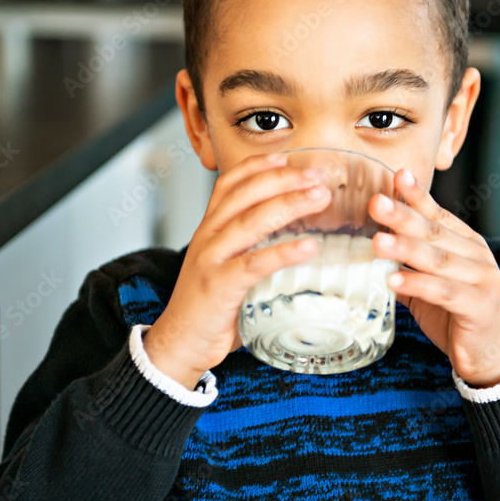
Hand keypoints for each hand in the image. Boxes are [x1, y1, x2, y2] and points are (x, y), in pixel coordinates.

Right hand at [143, 153, 331, 388]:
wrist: (179, 343)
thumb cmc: (211, 307)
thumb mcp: (227, 267)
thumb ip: (250, 249)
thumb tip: (298, 240)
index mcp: (210, 229)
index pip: (229, 184)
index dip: (256, 166)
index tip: (286, 157)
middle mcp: (208, 237)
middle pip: (245, 194)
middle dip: (284, 179)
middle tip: (318, 176)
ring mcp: (211, 260)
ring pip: (251, 221)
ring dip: (289, 204)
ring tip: (320, 198)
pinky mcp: (218, 287)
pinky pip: (254, 264)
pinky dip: (283, 253)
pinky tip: (309, 247)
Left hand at [369, 168, 499, 387]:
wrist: (492, 354)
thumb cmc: (457, 315)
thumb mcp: (431, 285)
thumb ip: (408, 265)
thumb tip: (373, 245)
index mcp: (467, 244)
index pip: (439, 216)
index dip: (417, 197)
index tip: (397, 176)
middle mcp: (477, 256)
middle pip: (435, 233)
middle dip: (404, 216)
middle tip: (376, 203)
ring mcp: (482, 280)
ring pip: (438, 260)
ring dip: (406, 249)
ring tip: (377, 241)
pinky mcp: (479, 306)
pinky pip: (444, 292)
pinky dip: (417, 284)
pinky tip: (393, 280)